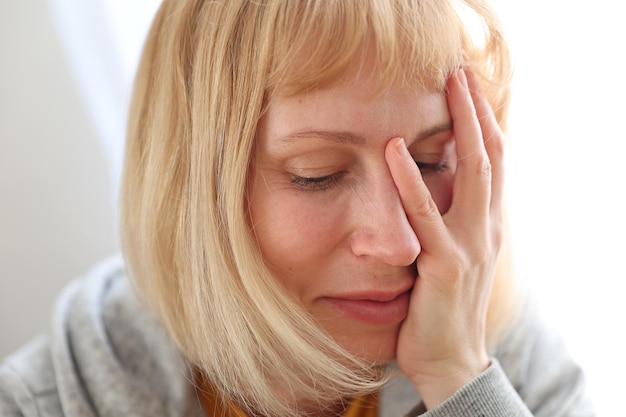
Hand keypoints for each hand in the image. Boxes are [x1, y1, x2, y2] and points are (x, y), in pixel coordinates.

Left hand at [385, 68, 504, 408]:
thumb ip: (451, 220)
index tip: (469, 87)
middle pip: (492, 156)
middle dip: (478, 111)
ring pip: (474, 175)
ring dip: (462, 127)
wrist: (450, 359)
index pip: (495, 161)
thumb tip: (434, 184)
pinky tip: (394, 149)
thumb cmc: (444, 305)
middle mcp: (488, 229)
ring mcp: (471, 246)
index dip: (484, 121)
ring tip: (446, 87)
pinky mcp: (445, 266)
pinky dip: (410, 180)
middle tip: (462, 72)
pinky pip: (425, 216)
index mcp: (489, 224)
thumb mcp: (455, 254)